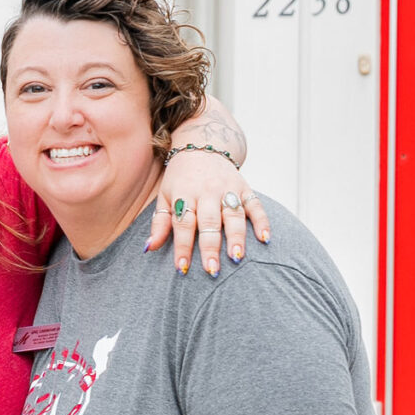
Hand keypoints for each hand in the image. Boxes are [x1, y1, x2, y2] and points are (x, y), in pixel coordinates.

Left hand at [149, 147, 270, 273]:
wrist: (202, 143)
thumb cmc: (181, 177)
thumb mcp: (164, 195)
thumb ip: (160, 223)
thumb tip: (149, 248)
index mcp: (185, 193)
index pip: (183, 223)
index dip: (182, 246)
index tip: (182, 268)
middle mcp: (207, 191)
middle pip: (209, 221)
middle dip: (210, 246)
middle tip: (212, 270)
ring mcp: (228, 188)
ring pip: (233, 214)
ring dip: (236, 237)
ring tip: (237, 258)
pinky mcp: (245, 187)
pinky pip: (256, 205)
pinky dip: (262, 221)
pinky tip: (265, 239)